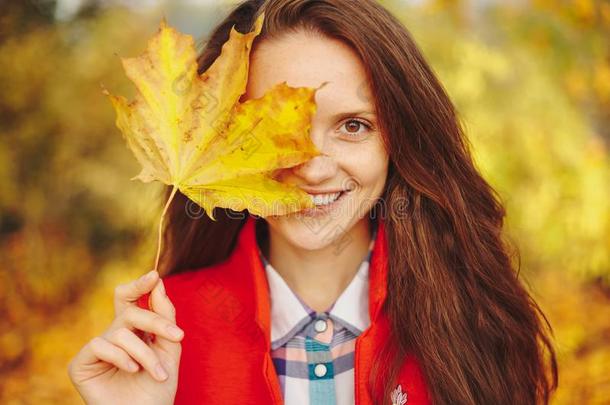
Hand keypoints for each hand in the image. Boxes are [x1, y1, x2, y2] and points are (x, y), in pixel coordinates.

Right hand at [67, 270, 182, 404]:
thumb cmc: (157, 388)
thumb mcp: (169, 349)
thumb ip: (165, 316)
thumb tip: (158, 282)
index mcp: (133, 330)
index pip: (130, 299)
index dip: (139, 285)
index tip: (154, 276)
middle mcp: (113, 335)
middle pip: (129, 311)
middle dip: (155, 321)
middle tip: (177, 336)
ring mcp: (96, 349)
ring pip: (121, 332)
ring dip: (145, 353)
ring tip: (158, 373)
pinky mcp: (80, 363)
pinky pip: (100, 345)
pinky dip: (121, 357)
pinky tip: (132, 370)